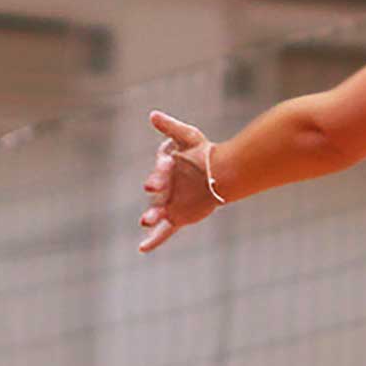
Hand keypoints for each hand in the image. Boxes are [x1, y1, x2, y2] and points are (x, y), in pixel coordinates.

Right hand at [139, 110, 219, 253]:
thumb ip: (171, 127)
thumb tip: (153, 115)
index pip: (161, 166)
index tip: (170, 163)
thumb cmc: (204, 153)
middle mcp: (163, 186)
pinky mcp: (177, 217)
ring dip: (150, 215)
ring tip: (145, 221)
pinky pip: (164, 231)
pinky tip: (142, 249)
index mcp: (164, 167)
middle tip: (153, 187)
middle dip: (155, 186)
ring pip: (156, 210)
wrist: (223, 174)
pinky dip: (154, 240)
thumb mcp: (188, 137)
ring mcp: (169, 202)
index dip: (163, 166)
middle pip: (156, 189)